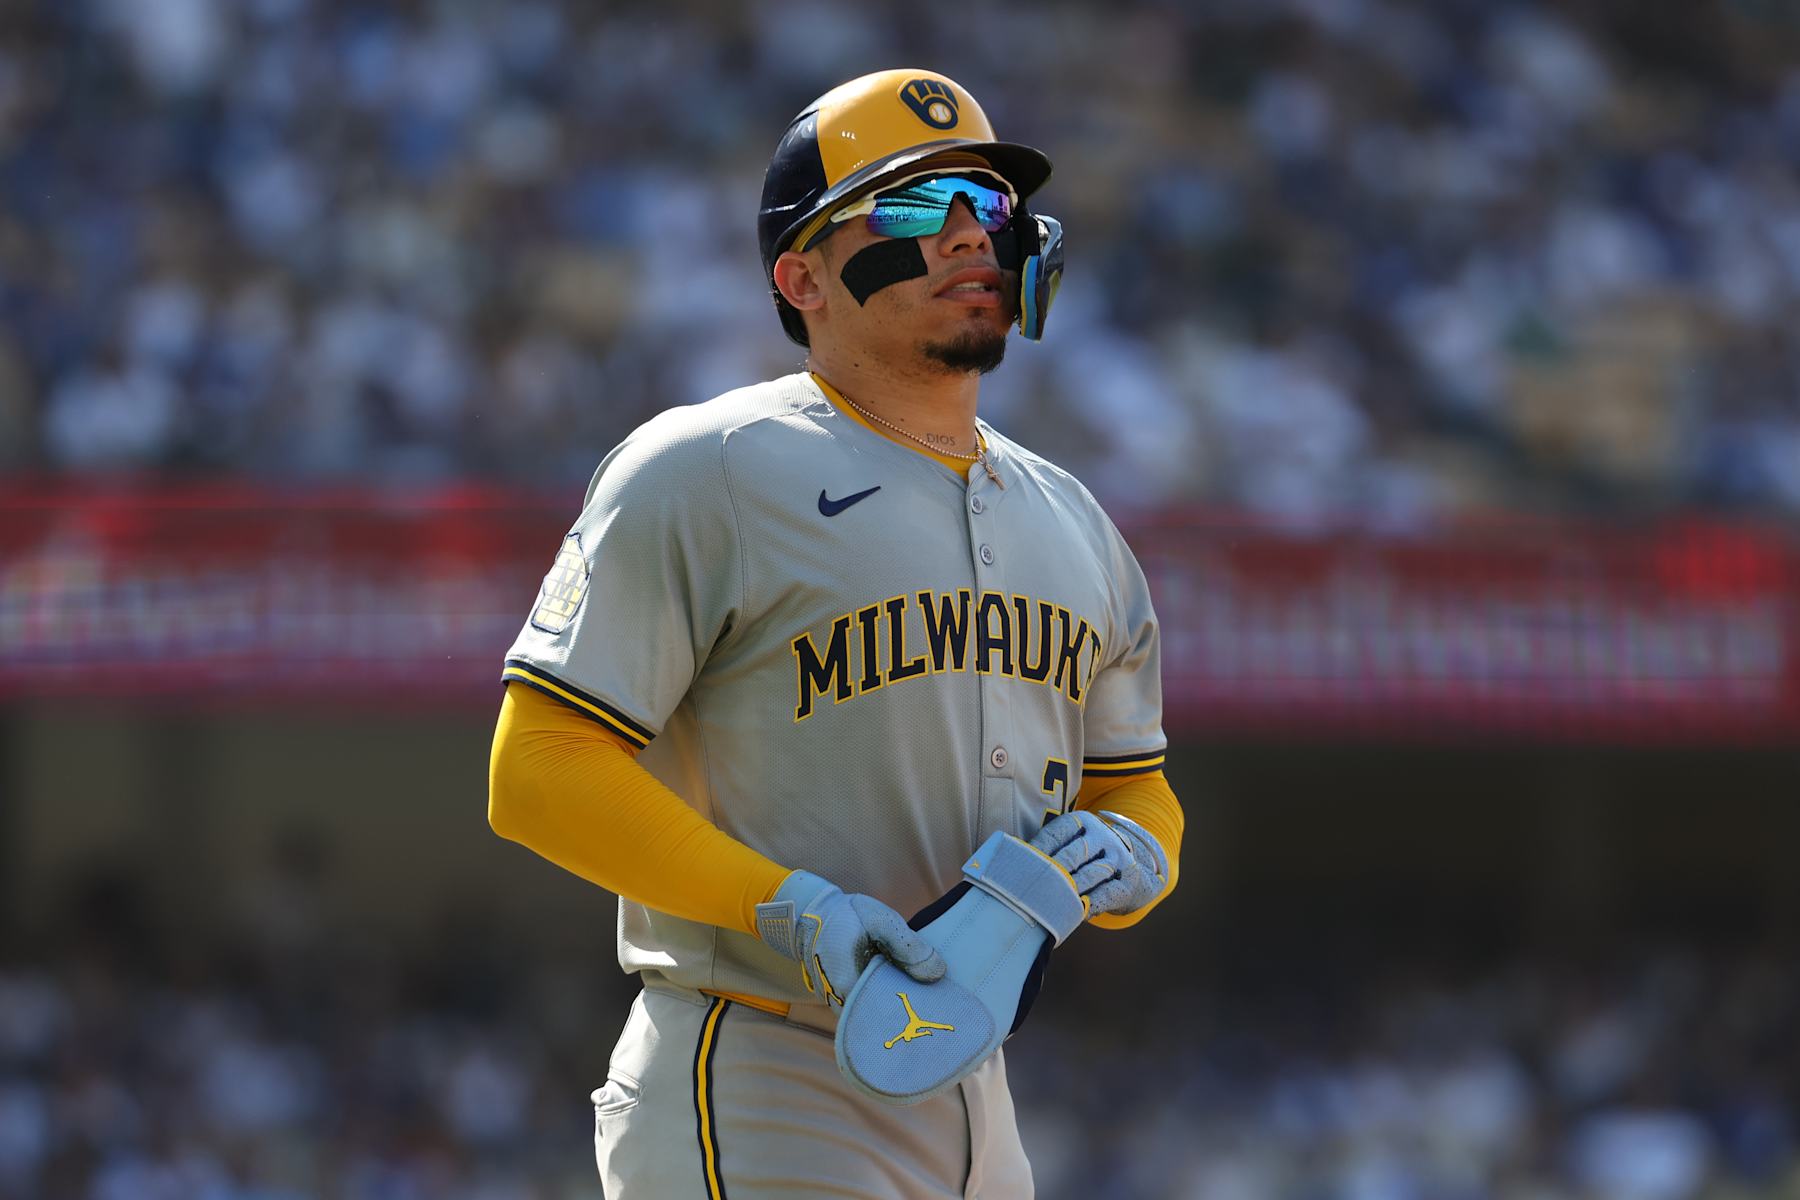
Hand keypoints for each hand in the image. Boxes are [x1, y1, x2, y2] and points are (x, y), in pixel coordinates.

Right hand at [754, 871, 945, 1004]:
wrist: (811, 911)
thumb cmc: (845, 914)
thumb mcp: (881, 921)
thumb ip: (908, 946)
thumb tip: (938, 974)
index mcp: (848, 985)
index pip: (886, 1015)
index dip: (914, 1015)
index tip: (938, 1009)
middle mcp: (840, 1001)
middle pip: (882, 1019)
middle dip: (910, 1013)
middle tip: (940, 1005)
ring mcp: (838, 1001)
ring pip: (874, 1011)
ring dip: (898, 1003)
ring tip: (928, 996)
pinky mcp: (843, 995)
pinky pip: (868, 1002)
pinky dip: (886, 996)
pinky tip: (908, 986)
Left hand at [1030, 809, 1168, 917]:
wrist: (1129, 869)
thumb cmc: (1085, 858)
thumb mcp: (1072, 842)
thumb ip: (1049, 848)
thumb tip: (1014, 860)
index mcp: (1084, 821)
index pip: (1055, 834)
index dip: (1036, 851)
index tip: (1018, 867)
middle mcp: (1103, 836)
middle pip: (1072, 855)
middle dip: (1050, 873)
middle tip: (1028, 888)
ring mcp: (1119, 858)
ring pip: (1090, 875)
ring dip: (1068, 890)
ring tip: (1047, 903)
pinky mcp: (1128, 881)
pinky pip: (1106, 894)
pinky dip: (1089, 905)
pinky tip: (1074, 913)